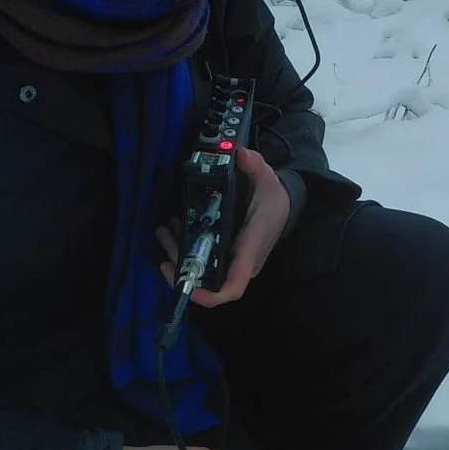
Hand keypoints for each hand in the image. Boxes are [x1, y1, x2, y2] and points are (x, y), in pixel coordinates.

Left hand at [157, 146, 289, 307]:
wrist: (284, 205)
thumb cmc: (275, 200)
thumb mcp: (268, 180)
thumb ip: (255, 166)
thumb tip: (240, 153)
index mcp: (249, 250)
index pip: (232, 286)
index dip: (208, 295)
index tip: (185, 285)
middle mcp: (240, 262)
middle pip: (207, 279)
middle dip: (181, 264)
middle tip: (165, 237)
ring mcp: (231, 261)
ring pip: (200, 270)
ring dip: (178, 253)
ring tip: (164, 230)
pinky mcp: (225, 254)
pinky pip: (202, 259)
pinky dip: (185, 246)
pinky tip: (175, 228)